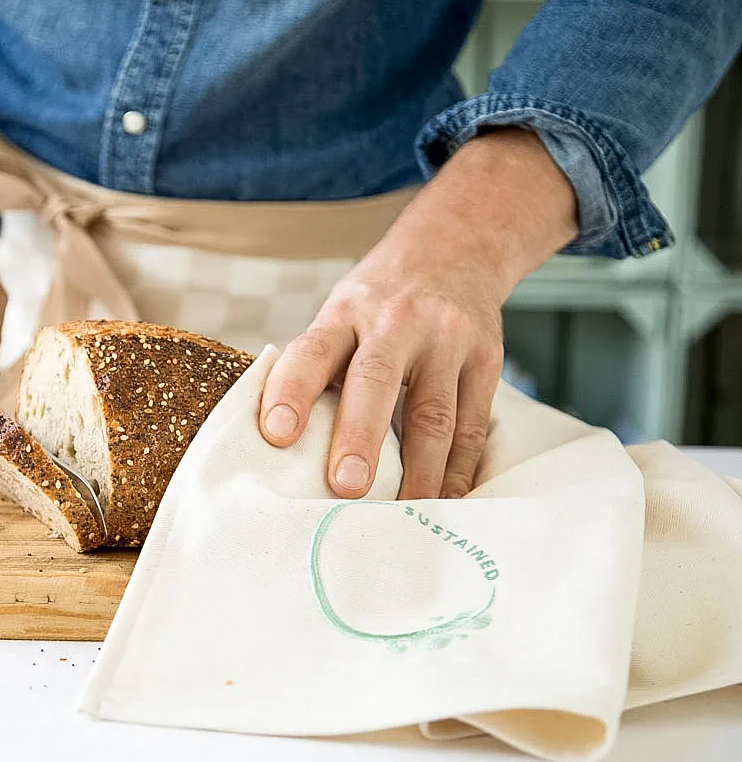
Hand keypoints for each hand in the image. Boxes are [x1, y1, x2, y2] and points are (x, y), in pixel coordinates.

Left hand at [260, 129, 577, 498]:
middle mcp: (396, 322)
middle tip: (346, 487)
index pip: (312, 350)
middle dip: (360, 437)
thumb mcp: (340, 311)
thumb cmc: (378, 299)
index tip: (276, 435)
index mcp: (345, 312)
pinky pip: (473, 426)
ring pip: (435, 414)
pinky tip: (446, 501)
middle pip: (377, 381)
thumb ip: (318, 365)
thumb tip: (282, 443)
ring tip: (403, 515)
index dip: (291, 391)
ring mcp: (447, 341)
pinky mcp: (485, 361)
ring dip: (419, 471)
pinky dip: (460, 471)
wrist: (456, 246)